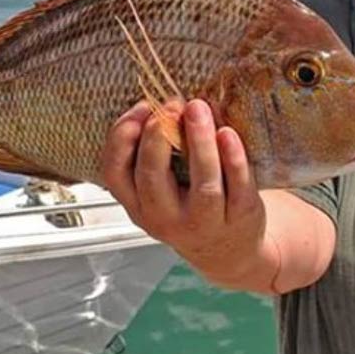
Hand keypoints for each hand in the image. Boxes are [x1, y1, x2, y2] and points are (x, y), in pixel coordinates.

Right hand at [101, 99, 267, 275]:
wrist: (229, 250)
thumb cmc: (190, 208)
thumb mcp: (160, 192)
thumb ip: (154, 155)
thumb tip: (161, 103)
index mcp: (138, 205)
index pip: (114, 173)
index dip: (122, 138)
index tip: (142, 108)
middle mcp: (165, 218)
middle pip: (153, 178)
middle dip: (158, 137)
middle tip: (170, 105)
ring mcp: (204, 221)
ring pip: (202, 184)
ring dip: (199, 143)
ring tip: (199, 108)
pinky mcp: (239, 217)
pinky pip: (237, 187)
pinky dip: (233, 160)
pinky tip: (228, 134)